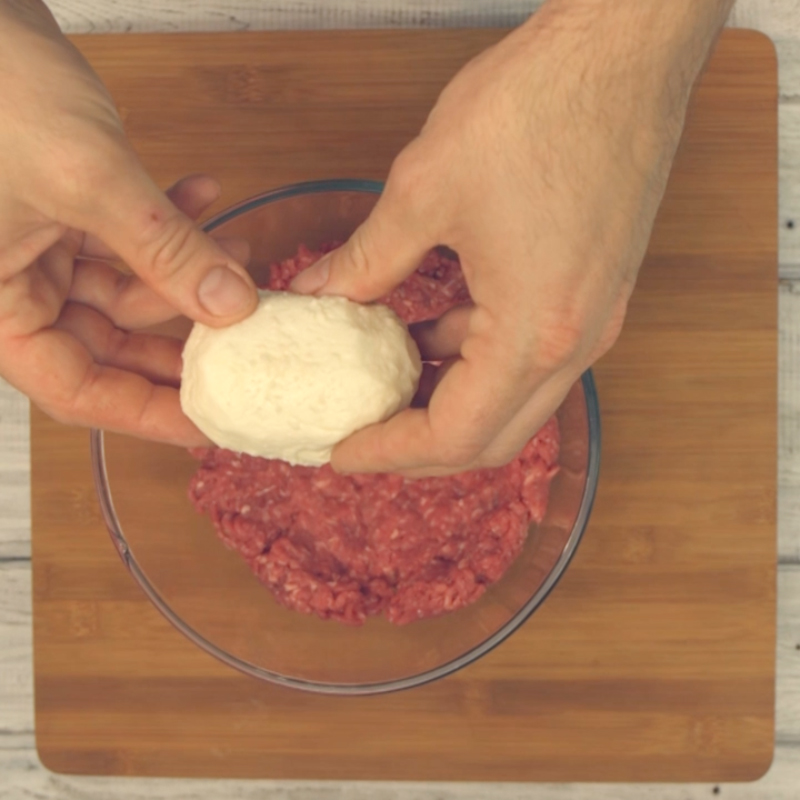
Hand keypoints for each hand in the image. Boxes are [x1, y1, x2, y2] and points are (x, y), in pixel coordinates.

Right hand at [0, 1, 257, 439]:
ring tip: (241, 250)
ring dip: (189, 271)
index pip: (76, 389)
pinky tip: (206, 195)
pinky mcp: (64, 215)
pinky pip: (126, 241)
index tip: (208, 422)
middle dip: (182, 337)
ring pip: (130, 290)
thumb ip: (164, 249)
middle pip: (110, 345)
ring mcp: (40, 251)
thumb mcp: (89, 180)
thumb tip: (233, 307)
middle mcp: (16, 288)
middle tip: (244, 344)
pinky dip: (168, 223)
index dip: (146, 412)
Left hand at [293, 0, 731, 476]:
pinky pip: (529, 356)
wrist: (623, 52)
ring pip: (512, 401)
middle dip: (420, 447)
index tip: (341, 451)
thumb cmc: (537, 110)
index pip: (455, 434)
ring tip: (384, 383)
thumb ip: (365, 260)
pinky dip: (475, 361)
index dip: (390, 452)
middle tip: (362, 436)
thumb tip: (320, 294)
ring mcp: (592, 321)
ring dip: (448, 401)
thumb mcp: (425, 191)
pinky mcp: (593, 294)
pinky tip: (430, 332)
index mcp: (535, 332)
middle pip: (492, 437)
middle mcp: (575, 343)